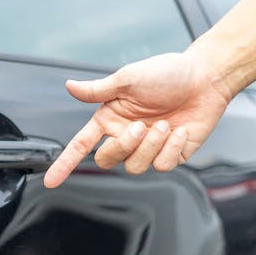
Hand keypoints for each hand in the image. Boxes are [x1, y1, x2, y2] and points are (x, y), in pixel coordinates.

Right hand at [43, 52, 232, 187]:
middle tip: (140, 127)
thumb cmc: (167, 73)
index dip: (64, 164)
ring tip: (164, 124)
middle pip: (107, 160)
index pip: (81, 145)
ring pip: (135, 166)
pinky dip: (170, 149)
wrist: (205, 78)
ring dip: (150, 146)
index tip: (50, 181)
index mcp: (110, 119)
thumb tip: (69, 87)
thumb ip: (97, 89)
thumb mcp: (128, 78)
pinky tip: (178, 131)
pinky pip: (162, 166)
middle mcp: (126, 135)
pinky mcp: (171, 155)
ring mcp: (148, 148)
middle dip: (122, 147)